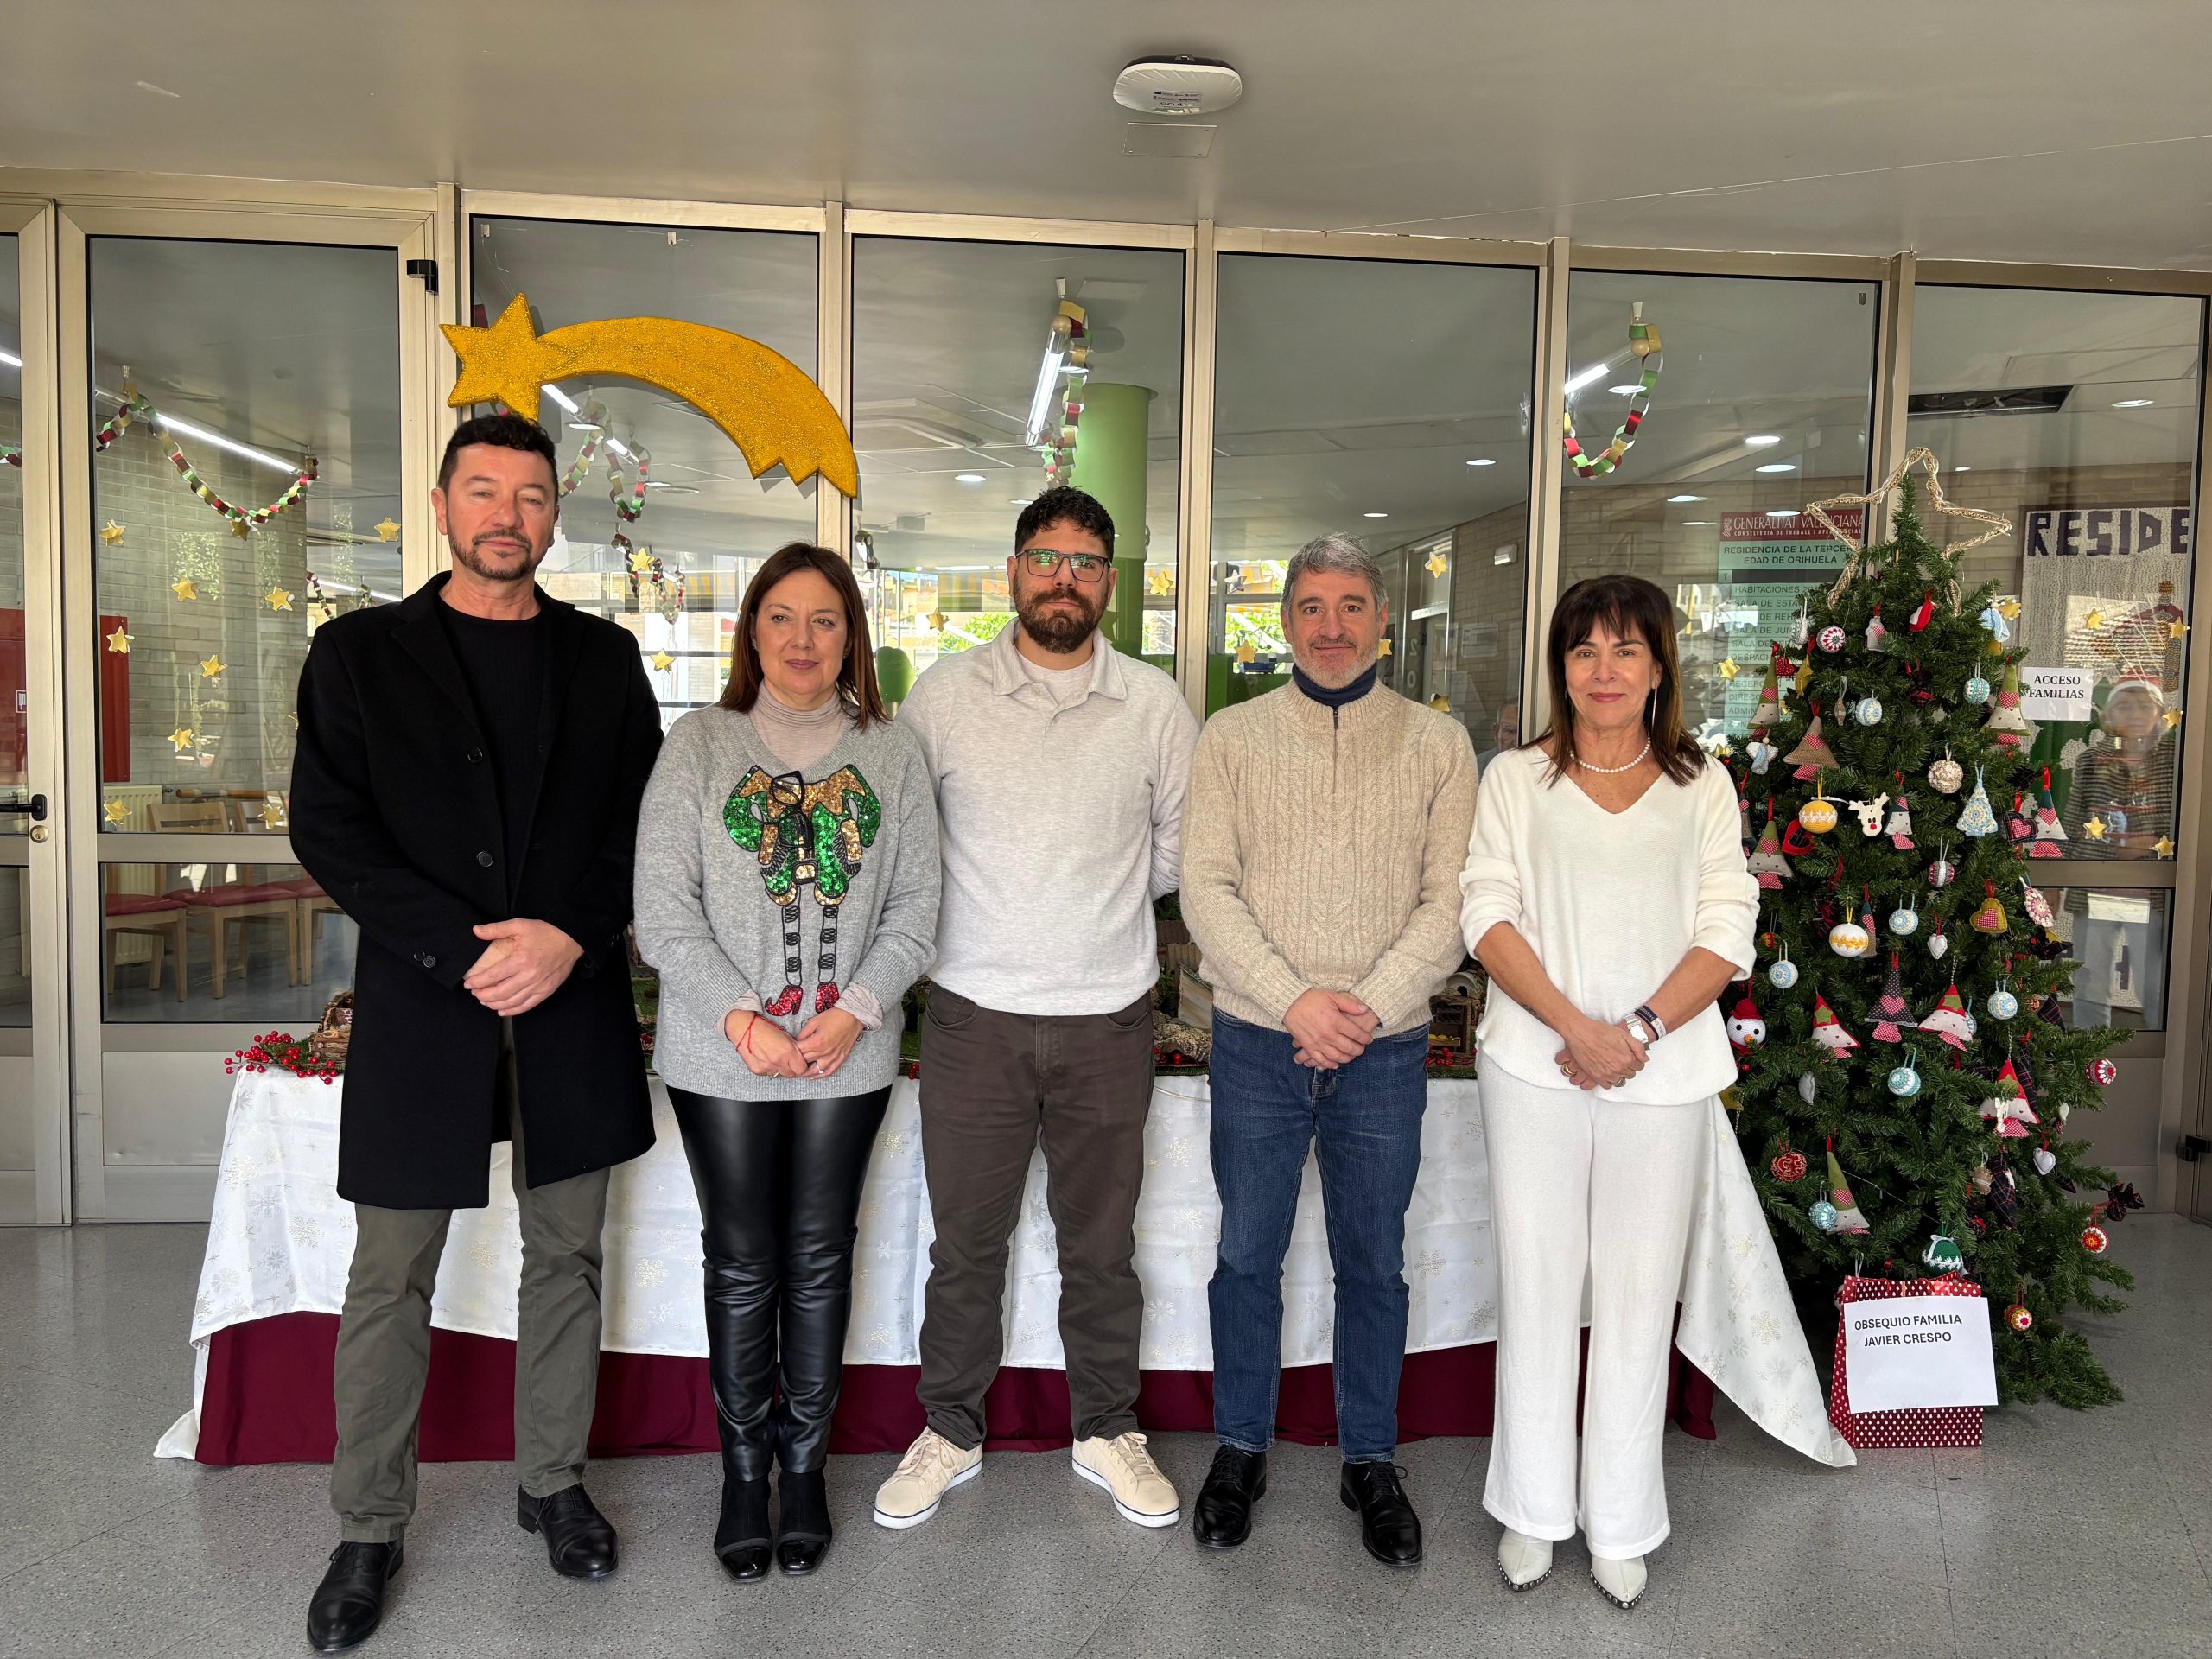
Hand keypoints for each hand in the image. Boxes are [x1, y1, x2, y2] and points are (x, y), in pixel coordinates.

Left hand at [463, 920, 581, 1014]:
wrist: (571, 940)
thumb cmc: (545, 932)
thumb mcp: (520, 925)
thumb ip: (497, 929)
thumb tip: (476, 931)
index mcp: (520, 960)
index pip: (493, 976)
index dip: (478, 982)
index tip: (468, 984)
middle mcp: (529, 976)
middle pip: (500, 992)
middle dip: (484, 995)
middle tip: (475, 993)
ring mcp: (539, 986)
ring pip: (512, 1001)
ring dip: (495, 1004)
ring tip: (485, 1001)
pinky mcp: (546, 991)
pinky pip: (527, 1005)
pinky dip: (513, 1011)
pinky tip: (502, 1010)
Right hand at [725, 1008, 807, 1077]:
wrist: (744, 1028)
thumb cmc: (765, 1028)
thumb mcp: (785, 1036)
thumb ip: (794, 1049)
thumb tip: (800, 1059)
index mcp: (788, 1051)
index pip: (801, 1069)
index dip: (801, 1066)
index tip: (799, 1063)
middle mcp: (778, 1061)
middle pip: (791, 1074)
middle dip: (791, 1069)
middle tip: (786, 1060)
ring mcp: (767, 1067)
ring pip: (779, 1075)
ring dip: (779, 1069)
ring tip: (774, 1057)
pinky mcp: (757, 1070)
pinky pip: (768, 1074)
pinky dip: (769, 1069)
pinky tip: (765, 1058)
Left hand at [795, 1009, 862, 1079]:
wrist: (852, 1016)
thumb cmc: (834, 1017)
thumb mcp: (814, 1021)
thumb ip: (803, 1033)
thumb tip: (796, 1042)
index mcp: (815, 1042)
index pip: (797, 1052)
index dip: (790, 1052)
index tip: (786, 1051)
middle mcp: (823, 1052)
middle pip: (804, 1062)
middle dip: (795, 1062)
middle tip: (789, 1062)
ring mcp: (832, 1057)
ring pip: (815, 1071)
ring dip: (805, 1073)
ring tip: (798, 1072)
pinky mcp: (840, 1059)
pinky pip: (829, 1071)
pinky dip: (820, 1075)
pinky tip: (813, 1076)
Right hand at [1284, 988, 1377, 1069]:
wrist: (1290, 1002)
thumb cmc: (1312, 998)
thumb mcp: (1332, 996)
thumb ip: (1349, 1004)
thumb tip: (1365, 1009)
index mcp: (1335, 1020)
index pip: (1356, 1033)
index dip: (1365, 1038)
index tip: (1368, 1039)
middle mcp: (1327, 1033)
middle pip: (1348, 1047)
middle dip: (1358, 1050)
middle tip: (1362, 1048)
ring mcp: (1317, 1041)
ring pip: (1337, 1056)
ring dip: (1347, 1058)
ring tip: (1351, 1055)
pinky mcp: (1308, 1046)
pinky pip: (1321, 1060)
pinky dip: (1330, 1064)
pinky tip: (1336, 1063)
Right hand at [1555, 1015, 1648, 1090]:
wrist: (1581, 1033)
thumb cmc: (1600, 1031)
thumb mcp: (1624, 1034)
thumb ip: (1638, 1048)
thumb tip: (1644, 1059)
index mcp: (1627, 1058)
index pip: (1639, 1066)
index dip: (1636, 1060)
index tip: (1631, 1057)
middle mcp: (1618, 1068)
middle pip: (1630, 1074)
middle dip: (1628, 1067)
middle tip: (1620, 1059)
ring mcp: (1607, 1074)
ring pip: (1619, 1080)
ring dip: (1618, 1074)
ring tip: (1612, 1064)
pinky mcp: (1596, 1077)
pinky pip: (1607, 1085)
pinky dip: (1608, 1080)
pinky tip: (1606, 1071)